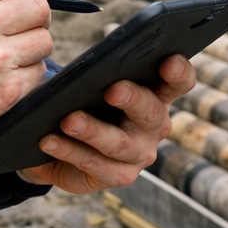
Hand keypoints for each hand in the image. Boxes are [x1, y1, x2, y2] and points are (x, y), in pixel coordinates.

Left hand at [17, 53, 194, 193]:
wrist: (65, 136)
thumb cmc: (86, 94)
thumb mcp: (95, 77)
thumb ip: (102, 65)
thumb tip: (95, 52)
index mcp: (156, 92)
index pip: (178, 82)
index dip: (178, 72)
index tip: (168, 61)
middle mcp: (155, 125)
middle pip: (151, 112)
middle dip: (132, 98)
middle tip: (112, 89)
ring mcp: (139, 153)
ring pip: (120, 143)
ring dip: (93, 131)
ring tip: (68, 120)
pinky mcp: (118, 175)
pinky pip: (94, 165)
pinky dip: (69, 151)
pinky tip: (48, 139)